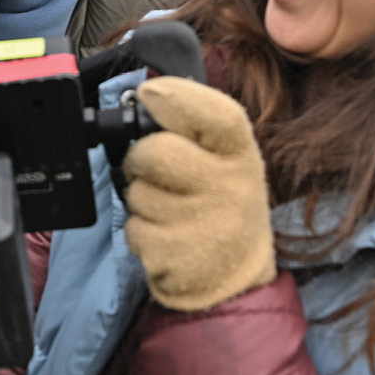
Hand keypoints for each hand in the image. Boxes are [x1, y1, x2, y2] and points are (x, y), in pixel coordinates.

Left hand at [121, 75, 275, 311]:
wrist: (234, 280)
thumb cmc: (220, 206)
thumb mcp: (226, 164)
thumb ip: (194, 133)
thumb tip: (148, 99)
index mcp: (240, 156)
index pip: (214, 113)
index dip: (176, 96)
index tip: (150, 94)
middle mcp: (229, 188)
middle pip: (155, 151)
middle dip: (139, 158)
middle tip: (152, 171)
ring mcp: (203, 225)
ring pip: (137, 192)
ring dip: (140, 199)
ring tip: (168, 210)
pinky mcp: (175, 255)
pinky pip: (133, 228)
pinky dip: (140, 231)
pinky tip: (165, 236)